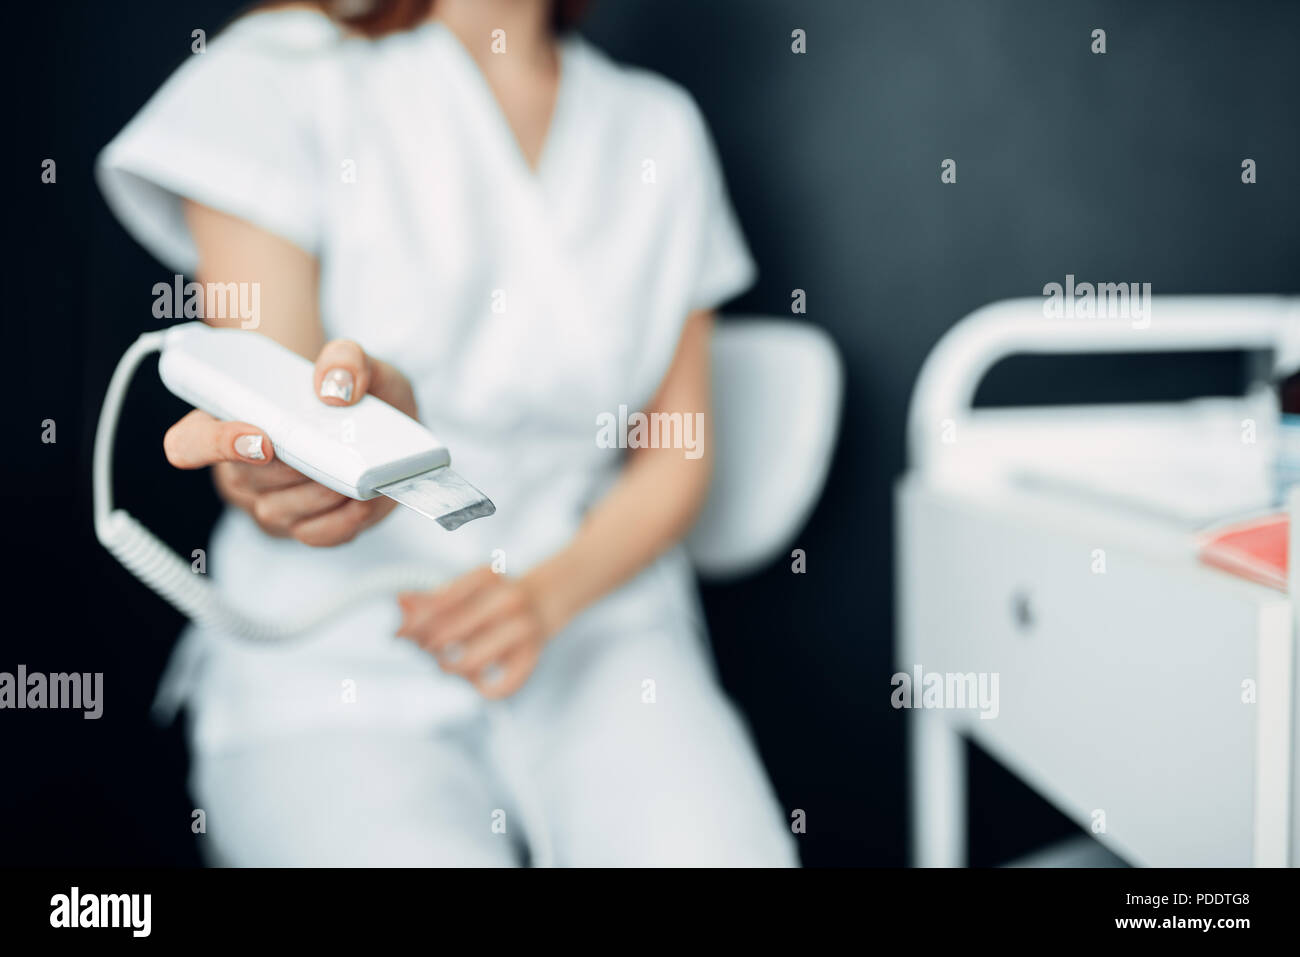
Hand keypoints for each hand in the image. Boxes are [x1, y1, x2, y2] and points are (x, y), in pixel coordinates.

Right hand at [162, 338, 418, 546]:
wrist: (388, 431)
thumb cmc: (355, 395)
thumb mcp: (355, 364)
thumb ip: (344, 358)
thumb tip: (334, 390)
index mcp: (229, 421)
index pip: (188, 442)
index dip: (213, 444)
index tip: (261, 441)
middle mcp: (240, 470)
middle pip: (248, 479)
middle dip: (293, 466)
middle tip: (335, 450)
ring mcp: (268, 505)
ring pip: (280, 510)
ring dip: (321, 493)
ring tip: (356, 471)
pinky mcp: (302, 529)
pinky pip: (313, 536)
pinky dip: (343, 520)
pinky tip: (362, 500)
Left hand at [396, 566, 556, 698]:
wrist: (545, 600)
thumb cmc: (491, 599)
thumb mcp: (465, 589)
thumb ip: (431, 598)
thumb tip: (399, 601)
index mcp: (487, 576)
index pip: (439, 603)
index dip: (414, 623)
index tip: (399, 634)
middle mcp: (507, 599)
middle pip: (449, 632)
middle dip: (428, 646)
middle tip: (425, 649)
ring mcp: (523, 628)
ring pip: (470, 662)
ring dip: (452, 668)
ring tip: (448, 665)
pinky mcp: (533, 655)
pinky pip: (503, 685)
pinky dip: (487, 691)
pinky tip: (479, 684)